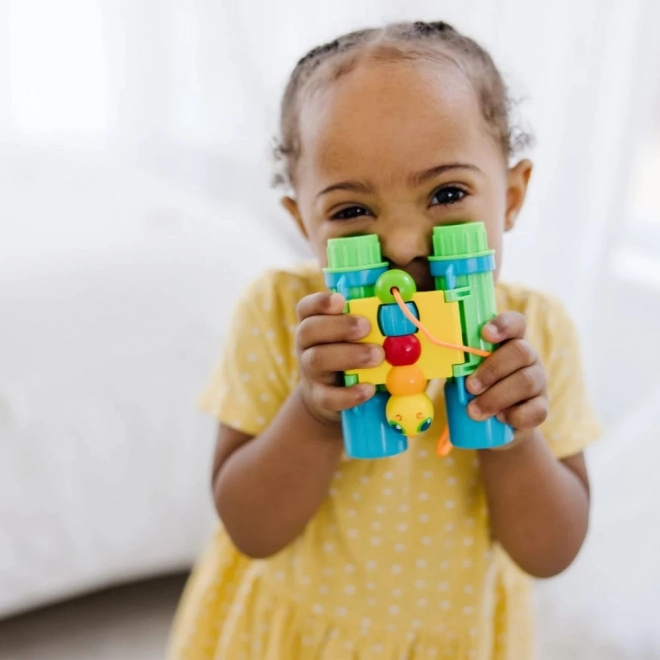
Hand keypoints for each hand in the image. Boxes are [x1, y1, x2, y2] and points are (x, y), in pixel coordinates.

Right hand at [295, 292, 383, 424]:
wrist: (335, 393)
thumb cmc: (351, 351)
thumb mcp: (356, 333)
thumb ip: (369, 316)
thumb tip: (400, 299)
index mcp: (314, 322)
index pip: (307, 307)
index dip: (321, 302)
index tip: (341, 300)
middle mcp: (307, 344)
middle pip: (309, 330)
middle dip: (340, 326)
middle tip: (366, 327)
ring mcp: (310, 371)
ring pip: (318, 359)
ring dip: (349, 355)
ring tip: (378, 355)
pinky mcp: (319, 397)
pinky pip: (328, 396)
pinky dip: (349, 394)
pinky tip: (369, 389)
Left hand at [465, 312, 547, 433]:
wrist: (494, 424)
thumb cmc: (477, 389)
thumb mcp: (467, 373)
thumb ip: (462, 365)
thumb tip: (444, 363)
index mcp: (509, 342)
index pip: (515, 324)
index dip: (503, 325)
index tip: (485, 334)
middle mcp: (528, 358)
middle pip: (520, 352)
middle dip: (492, 369)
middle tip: (470, 386)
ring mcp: (538, 382)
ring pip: (526, 382)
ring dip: (496, 397)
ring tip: (474, 410)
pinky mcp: (541, 407)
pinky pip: (536, 410)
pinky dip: (515, 415)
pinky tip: (500, 418)